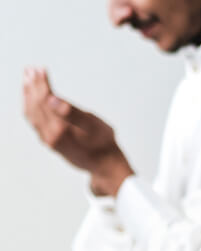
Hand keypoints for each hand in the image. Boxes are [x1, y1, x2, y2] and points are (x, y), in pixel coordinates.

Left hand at [23, 66, 133, 195]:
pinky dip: (30, 108)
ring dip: (28, 96)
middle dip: (32, 86)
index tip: (40, 69)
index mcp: (60, 129)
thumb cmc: (103, 143)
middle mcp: (50, 135)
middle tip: (30, 70)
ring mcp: (49, 141)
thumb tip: (51, 99)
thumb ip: (71, 111)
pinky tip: (31, 102)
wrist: (105, 165)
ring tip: (28, 81)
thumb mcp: (92, 124)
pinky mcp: (51, 143)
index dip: (41, 83)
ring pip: (31, 114)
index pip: (44, 99)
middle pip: (35, 105)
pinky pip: (34, 123)